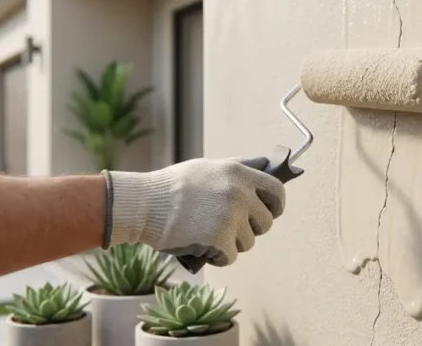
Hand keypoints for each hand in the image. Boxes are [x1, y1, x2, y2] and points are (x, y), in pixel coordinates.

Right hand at [102, 157, 284, 265]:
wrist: (144, 204)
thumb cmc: (173, 187)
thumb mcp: (209, 167)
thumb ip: (238, 168)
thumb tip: (266, 166)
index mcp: (239, 173)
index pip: (277, 191)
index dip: (277, 205)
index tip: (271, 213)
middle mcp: (240, 193)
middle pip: (266, 222)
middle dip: (251, 229)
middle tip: (230, 229)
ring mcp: (231, 216)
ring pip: (248, 242)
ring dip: (231, 244)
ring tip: (208, 234)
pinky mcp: (220, 239)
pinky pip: (230, 257)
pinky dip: (217, 257)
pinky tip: (202, 247)